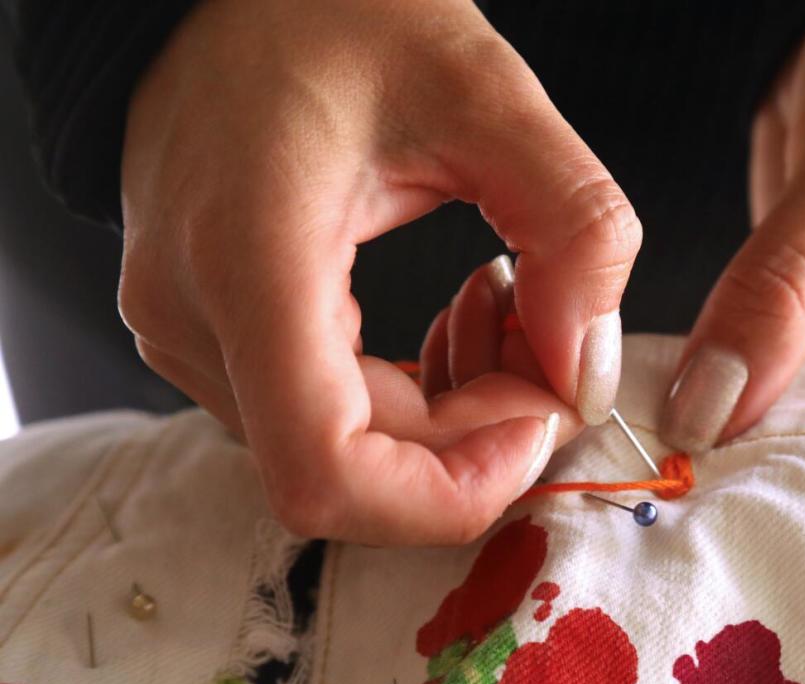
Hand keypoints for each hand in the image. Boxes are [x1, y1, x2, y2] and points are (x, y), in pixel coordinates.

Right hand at [119, 0, 638, 545]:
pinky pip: (326, 410)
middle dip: (483, 432)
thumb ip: (571, 225)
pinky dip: (415, 390)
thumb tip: (587, 371)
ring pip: (348, 448)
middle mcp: (196, 321)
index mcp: (247, 262)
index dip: (453, 489)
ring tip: (505, 301)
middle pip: (358, 468)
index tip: (539, 415)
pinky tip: (457, 316)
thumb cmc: (331, 9)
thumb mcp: (484, 91)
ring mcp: (191, 333)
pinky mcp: (211, 328)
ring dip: (453, 412)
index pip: (328, 478)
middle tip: (553, 338)